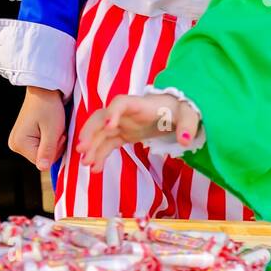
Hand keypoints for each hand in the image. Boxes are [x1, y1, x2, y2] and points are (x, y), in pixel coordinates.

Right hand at [8, 87, 66, 171]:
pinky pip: (41, 146)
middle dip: (55, 146)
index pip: (42, 162)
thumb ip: (48, 151)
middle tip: (57, 129)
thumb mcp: (52, 130)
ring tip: (54, 127)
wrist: (45, 89)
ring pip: (43, 153)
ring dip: (53, 142)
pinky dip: (50, 139)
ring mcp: (19, 141)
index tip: (59, 134)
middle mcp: (15, 144)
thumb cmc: (48, 106)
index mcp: (19, 143)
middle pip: (42, 158)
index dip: (55, 150)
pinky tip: (50, 128)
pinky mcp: (25, 137)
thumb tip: (43, 168)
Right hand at [77, 92, 200, 173]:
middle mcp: (125, 112)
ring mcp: (121, 123)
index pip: (121, 102)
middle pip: (102, 117)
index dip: (113, 112)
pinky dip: (99, 154)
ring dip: (91, 146)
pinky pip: (106, 143)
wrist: (174, 112)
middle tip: (82, 148)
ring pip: (100, 132)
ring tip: (85, 163)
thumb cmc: (180, 110)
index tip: (109, 126)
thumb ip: (187, 125)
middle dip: (91, 131)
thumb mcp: (188, 115)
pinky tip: (95, 168)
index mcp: (140, 104)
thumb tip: (185, 140)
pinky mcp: (122, 134)